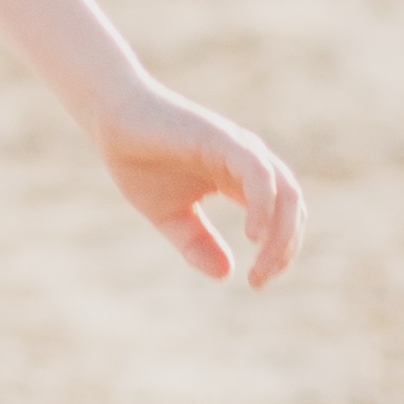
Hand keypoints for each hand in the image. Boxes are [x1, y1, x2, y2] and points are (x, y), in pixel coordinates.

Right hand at [102, 88, 303, 288]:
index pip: (283, 218)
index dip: (279, 253)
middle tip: (258, 281)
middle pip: (292, 208)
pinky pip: (259, 173)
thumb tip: (227, 274)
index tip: (255, 282)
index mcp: (241, 179)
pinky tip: (252, 235)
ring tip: (260, 266)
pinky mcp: (223, 139)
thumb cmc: (139, 162)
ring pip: (286, 192)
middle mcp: (249, 163)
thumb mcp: (170, 217)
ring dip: (281, 234)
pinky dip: (264, 205)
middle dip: (284, 250)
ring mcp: (239, 149)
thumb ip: (198, 244)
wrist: (111, 121)